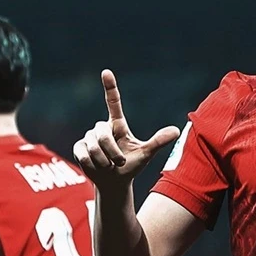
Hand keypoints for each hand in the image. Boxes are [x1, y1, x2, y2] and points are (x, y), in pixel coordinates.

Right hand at [73, 70, 180, 191]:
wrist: (114, 183)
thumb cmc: (131, 166)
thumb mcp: (145, 154)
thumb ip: (158, 141)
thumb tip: (176, 130)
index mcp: (117, 125)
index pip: (113, 102)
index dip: (110, 87)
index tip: (106, 72)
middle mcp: (101, 128)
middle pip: (102, 135)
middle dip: (112, 152)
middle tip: (119, 162)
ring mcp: (88, 137)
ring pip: (94, 147)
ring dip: (104, 162)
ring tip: (108, 166)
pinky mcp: (78, 148)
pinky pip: (84, 155)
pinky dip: (93, 165)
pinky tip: (96, 167)